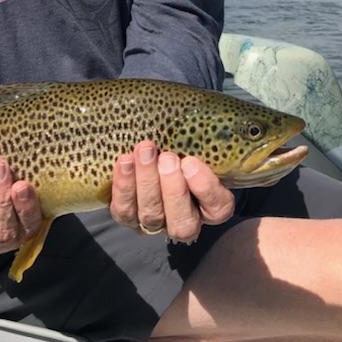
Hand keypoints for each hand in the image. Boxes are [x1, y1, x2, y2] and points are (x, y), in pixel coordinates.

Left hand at [109, 140, 234, 243]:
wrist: (151, 150)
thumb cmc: (182, 145)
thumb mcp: (199, 143)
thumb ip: (205, 139)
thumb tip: (207, 119)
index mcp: (210, 206)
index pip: (217, 208)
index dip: (205, 188)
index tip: (192, 162)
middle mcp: (184, 221)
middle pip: (182, 222)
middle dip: (173, 189)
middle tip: (168, 158)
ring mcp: (155, 222)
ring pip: (152, 215)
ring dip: (147, 182)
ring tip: (145, 151)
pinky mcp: (128, 217)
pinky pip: (124, 209)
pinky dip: (124, 185)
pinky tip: (125, 161)